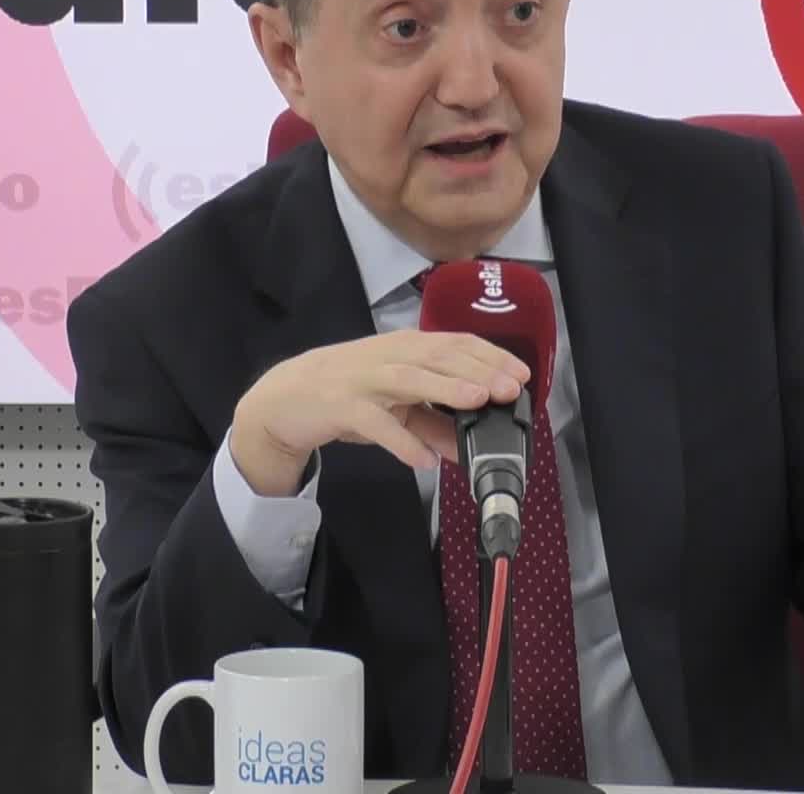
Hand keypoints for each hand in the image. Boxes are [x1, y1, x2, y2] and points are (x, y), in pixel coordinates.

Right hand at [230, 331, 531, 495]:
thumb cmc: (347, 394)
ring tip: (477, 401)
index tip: (520, 374)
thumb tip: (469, 447)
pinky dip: (399, 441)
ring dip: (444, 389)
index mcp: (404, 349)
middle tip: (509, 388)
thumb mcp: (395, 407)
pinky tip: (422, 460)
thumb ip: (432, 425)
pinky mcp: (340, 407)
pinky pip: (374, 423)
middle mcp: (386, 357)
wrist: (283, 399)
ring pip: (408, 378)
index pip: (454, 344)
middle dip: (477, 370)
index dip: (488, 356)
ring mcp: (362, 380)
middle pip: (437, 357)